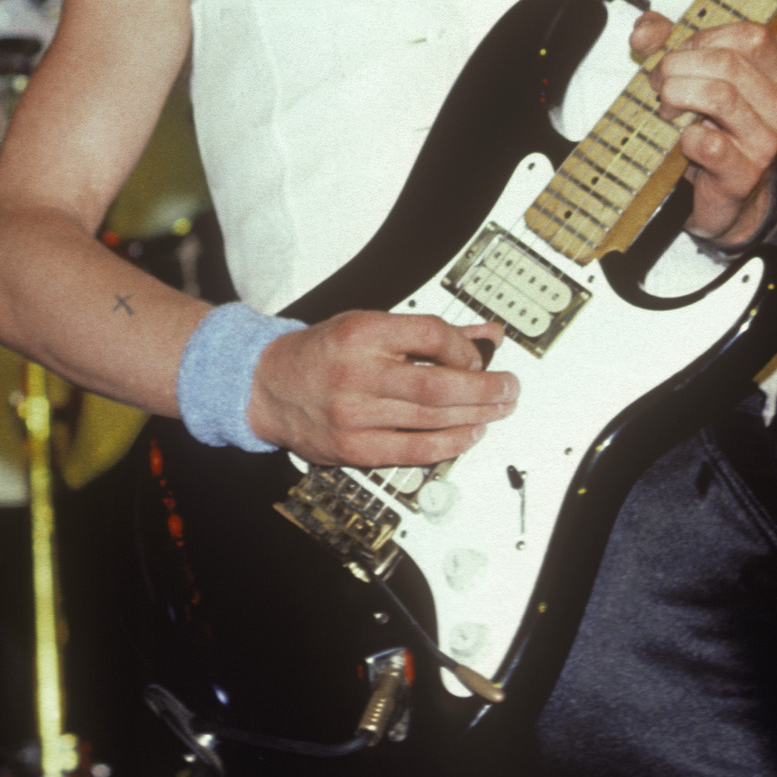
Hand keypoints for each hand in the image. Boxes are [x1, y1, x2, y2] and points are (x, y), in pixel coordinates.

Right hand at [244, 309, 515, 467]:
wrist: (267, 386)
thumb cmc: (322, 353)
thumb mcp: (370, 325)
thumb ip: (429, 333)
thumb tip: (486, 336)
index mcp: (361, 333)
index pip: (430, 335)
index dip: (465, 348)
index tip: (480, 356)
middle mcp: (356, 373)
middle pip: (437, 383)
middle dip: (484, 389)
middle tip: (509, 389)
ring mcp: (353, 414)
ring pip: (430, 419)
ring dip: (475, 417)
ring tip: (497, 411)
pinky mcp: (352, 447)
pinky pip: (413, 451)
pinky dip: (449, 444)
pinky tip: (468, 434)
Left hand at [631, 13, 776, 245]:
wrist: (727, 193)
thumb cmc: (712, 128)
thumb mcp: (691, 76)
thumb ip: (667, 43)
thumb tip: (644, 32)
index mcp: (776, 73)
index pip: (750, 36)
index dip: (703, 40)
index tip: (678, 55)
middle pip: (727, 63)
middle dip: (678, 67)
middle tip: (659, 84)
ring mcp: (767, 141)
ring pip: (721, 96)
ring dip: (678, 97)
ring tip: (667, 110)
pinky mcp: (746, 173)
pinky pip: (709, 143)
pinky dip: (685, 137)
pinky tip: (683, 141)